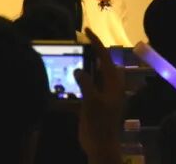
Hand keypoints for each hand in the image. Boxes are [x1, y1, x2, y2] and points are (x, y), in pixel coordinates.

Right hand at [74, 29, 123, 163]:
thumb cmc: (100, 123)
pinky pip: (84, 89)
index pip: (105, 56)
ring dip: (80, 70)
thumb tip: (78, 70)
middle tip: (75, 45)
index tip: (85, 30)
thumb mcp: (92, 101)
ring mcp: (101, 93)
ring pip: (90, 76)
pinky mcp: (93, 103)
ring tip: (67, 61)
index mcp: (113, 81)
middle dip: (88, 54)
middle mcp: (109, 85)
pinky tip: (62, 85)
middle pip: (98, 64)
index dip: (96, 42)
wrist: (100, 145)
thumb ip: (86, 83)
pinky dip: (75, 86)